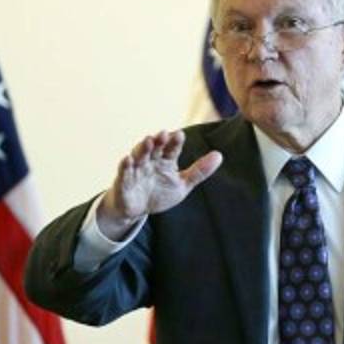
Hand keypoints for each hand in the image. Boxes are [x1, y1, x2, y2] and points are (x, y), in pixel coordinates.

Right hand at [96, 130, 222, 237]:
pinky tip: (128, 159)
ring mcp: (136, 170)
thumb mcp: (182, 184)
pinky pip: (123, 172)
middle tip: (163, 133)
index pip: (171, 148)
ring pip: (139, 156)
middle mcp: (150, 161)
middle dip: (158, 140)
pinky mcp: (123, 182)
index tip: (179, 135)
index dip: (174, 142)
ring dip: (142, 148)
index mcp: (165, 160)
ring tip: (148, 141)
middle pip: (154, 148)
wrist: (137, 210)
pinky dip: (125, 165)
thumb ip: (199, 171)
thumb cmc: (159, 193)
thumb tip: (220, 155)